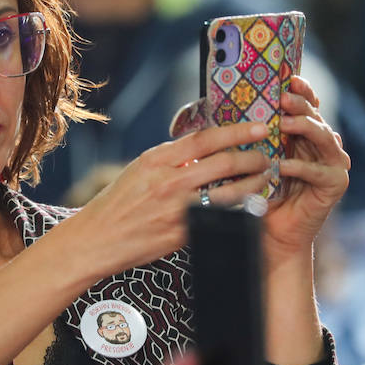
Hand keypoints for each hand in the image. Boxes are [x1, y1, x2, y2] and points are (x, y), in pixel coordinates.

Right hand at [70, 121, 273, 277]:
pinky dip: (239, 209)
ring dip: (254, 184)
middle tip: (267, 157)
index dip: (237, 130)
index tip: (259, 126)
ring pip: (230, 192)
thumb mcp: (140, 169)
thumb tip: (205, 145)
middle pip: (224, 162)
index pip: (205, 138)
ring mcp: (177, 209)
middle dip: (253, 158)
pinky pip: (220, 218)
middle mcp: (168, 182)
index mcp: (157, 160)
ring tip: (264, 179)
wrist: (96, 239)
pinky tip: (250, 205)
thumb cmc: (118, 203)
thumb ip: (172, 158)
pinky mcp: (183, 234)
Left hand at [262, 76, 349, 263]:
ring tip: (286, 122)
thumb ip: (254, 137)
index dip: (301, 90)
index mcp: (305, 134)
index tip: (287, 78)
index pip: (307, 105)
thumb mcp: (255, 159)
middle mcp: (323, 145)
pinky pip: (317, 171)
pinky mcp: (335, 184)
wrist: (272, 231)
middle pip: (315, 116)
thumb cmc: (262, 192)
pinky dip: (300, 167)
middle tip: (283, 97)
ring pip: (323, 137)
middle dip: (300, 104)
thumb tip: (231, 109)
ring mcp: (333, 163)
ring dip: (304, 127)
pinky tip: (283, 165)